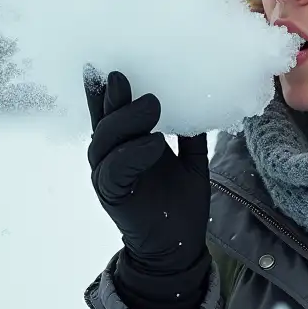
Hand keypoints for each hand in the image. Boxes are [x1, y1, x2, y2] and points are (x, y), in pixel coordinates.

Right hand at [84, 65, 209, 274]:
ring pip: (105, 140)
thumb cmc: (181, 203)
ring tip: (151, 103)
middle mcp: (111, 156)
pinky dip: (133, 153)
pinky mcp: (112, 195)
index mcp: (127, 144)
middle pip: (104, 119)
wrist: (178, 248)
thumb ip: (190, 134)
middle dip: (113, 96)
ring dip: (126, 120)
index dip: (109, 88)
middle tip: (124, 74)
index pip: (113, 110)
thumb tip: (202, 100)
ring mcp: (108, 175)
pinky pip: (116, 169)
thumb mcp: (191, 161)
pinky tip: (152, 142)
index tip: (113, 60)